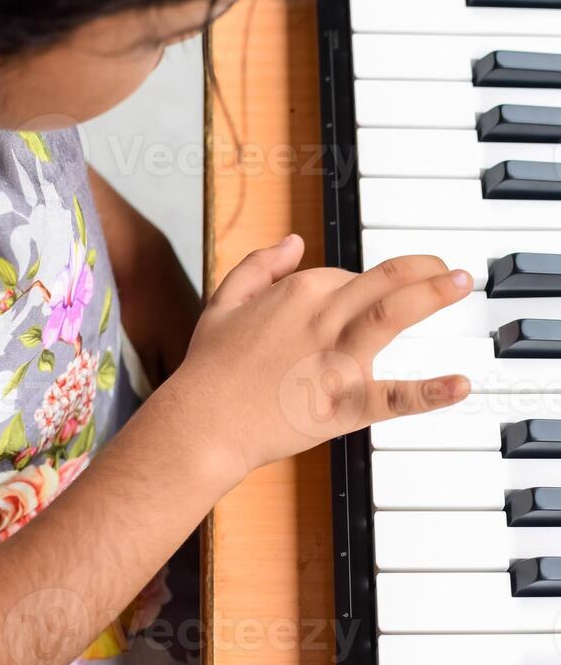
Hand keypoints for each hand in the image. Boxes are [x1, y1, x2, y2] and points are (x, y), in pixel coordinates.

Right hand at [175, 235, 471, 480]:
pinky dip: (428, 392)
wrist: (201, 423)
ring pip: (391, 315)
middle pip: (383, 282)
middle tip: (452, 272)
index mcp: (296, 292)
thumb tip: (294, 241)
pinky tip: (460, 385)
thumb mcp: (223, 302)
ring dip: (432, 295)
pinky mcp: (341, 404)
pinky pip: (391, 396)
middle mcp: (320, 317)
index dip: (362, 291)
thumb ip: (259, 265)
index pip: (347, 279)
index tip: (365, 306)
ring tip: (462, 283)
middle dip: (424, 270)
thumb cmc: (209, 369)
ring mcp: (334, 361)